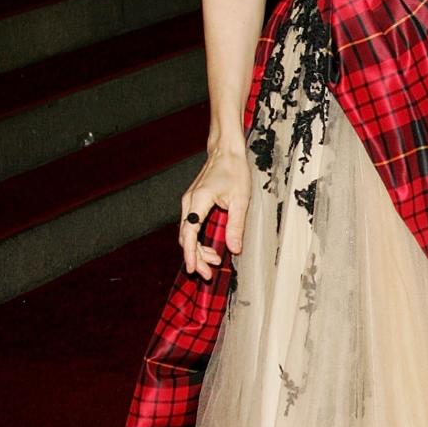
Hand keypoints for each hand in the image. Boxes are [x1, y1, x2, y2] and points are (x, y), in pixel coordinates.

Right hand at [179, 149, 250, 280]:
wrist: (226, 152)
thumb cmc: (234, 170)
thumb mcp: (241, 199)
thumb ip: (236, 226)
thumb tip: (235, 249)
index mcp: (199, 200)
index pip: (190, 232)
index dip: (191, 253)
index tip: (193, 268)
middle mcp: (189, 202)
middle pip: (186, 237)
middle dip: (195, 257)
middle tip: (208, 274)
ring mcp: (190, 203)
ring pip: (188, 234)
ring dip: (198, 250)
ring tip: (214, 261)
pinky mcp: (194, 204)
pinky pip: (191, 227)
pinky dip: (198, 240)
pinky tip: (210, 249)